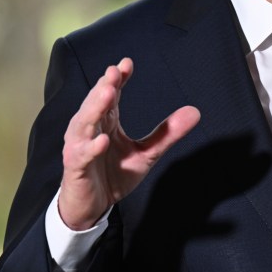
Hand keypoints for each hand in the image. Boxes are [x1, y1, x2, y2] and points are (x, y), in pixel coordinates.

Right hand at [58, 58, 199, 229]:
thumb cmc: (113, 175)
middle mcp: (90, 130)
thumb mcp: (146, 154)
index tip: (127, 64)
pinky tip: (103, 140)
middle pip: (95, 103)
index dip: (117, 79)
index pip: (110, 95)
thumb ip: (167, 134)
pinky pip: (82, 155)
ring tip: (108, 94)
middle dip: (105, 86)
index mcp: (106, 122)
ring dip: (95, 108)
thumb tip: (195, 111)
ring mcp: (79, 147)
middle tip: (115, 72)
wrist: (91, 208)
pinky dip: (91, 147)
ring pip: (84, 123)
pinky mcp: (76, 168)